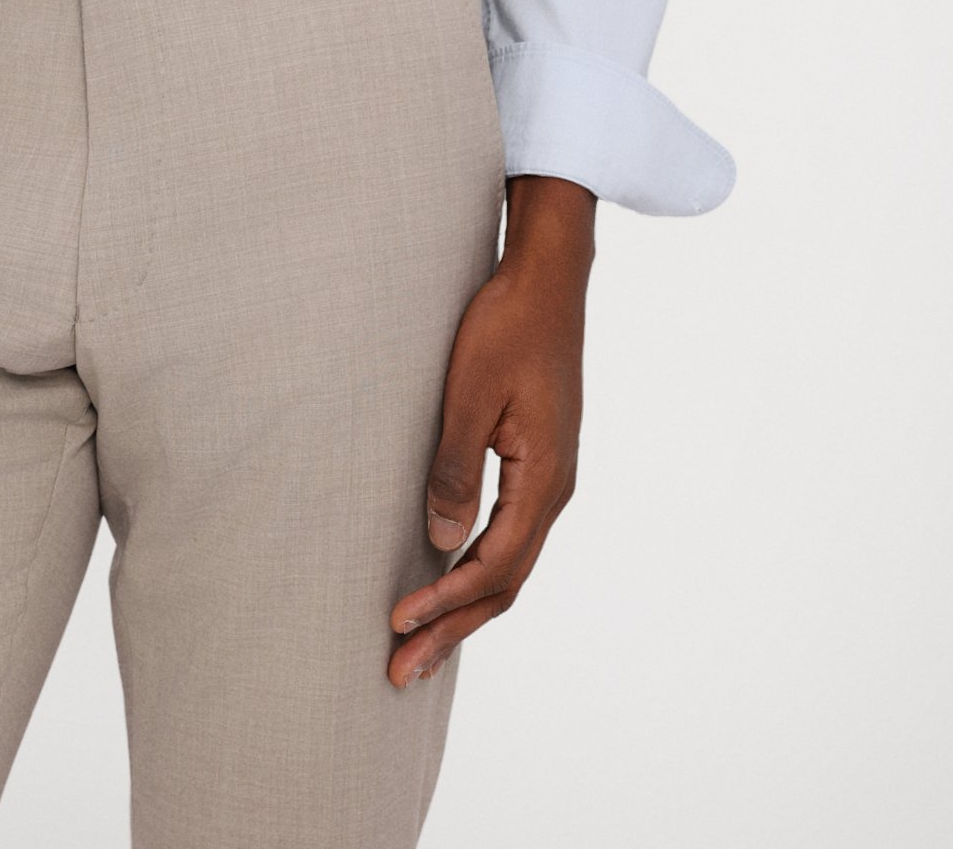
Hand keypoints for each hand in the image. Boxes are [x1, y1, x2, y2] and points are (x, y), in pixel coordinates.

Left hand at [388, 174, 594, 686]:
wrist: (547, 279)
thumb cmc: (505, 325)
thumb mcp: (470, 393)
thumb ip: (454, 468)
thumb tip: (440, 542)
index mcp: (544, 479)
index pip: (493, 566)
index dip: (445, 602)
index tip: (397, 625)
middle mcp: (554, 490)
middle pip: (504, 583)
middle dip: (452, 630)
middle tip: (401, 674)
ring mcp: (550, 479)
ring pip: (509, 565)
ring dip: (464, 609)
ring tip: (419, 647)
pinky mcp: (537, 464)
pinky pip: (510, 537)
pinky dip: (478, 572)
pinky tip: (449, 583)